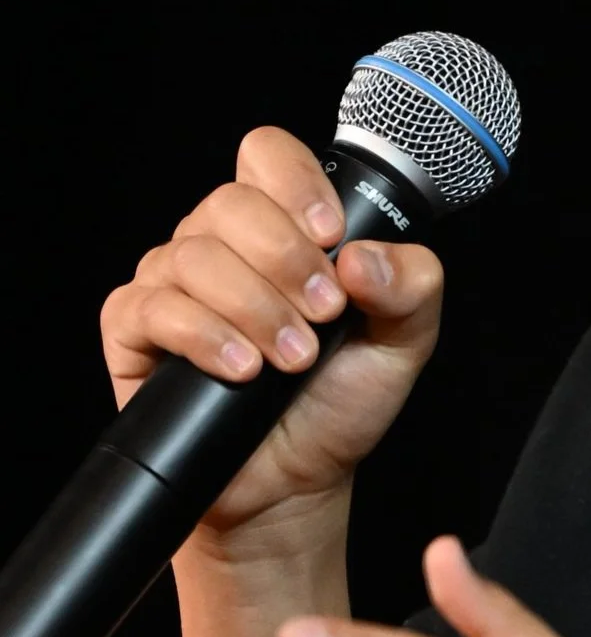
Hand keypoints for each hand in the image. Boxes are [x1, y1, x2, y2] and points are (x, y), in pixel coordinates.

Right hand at [101, 126, 443, 535]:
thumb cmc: (339, 401)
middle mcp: (221, 242)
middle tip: (324, 315)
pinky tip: (241, 369)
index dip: (296, 184)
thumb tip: (363, 257)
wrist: (294, 481)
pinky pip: (152, 307)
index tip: (331, 237)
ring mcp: (172, 282)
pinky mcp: (134, 329)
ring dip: (255, 307)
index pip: (268, 155)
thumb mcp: (403, 341)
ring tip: (293, 358)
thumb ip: (410, 286)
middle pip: (231, 202)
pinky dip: (204, 335)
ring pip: (195, 255)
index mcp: (280, 226)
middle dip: (287, 261)